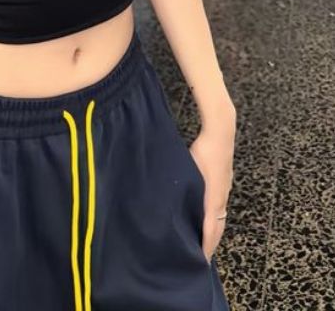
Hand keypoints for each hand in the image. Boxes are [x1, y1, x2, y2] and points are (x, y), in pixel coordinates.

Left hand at [189, 124, 235, 262]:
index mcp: (213, 199)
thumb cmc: (203, 151)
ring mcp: (224, 192)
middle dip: (210, 245)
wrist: (221, 134)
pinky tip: (207, 221)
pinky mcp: (224, 186)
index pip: (210, 230)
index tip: (200, 261)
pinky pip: (220, 210)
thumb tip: (170, 202)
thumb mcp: (190, 170)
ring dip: (213, 234)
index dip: (206, 247)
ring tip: (204, 246)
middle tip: (201, 261)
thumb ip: (184, 188)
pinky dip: (215, 222)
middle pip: (218, 229)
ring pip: (220, 219)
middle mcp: (221, 199)